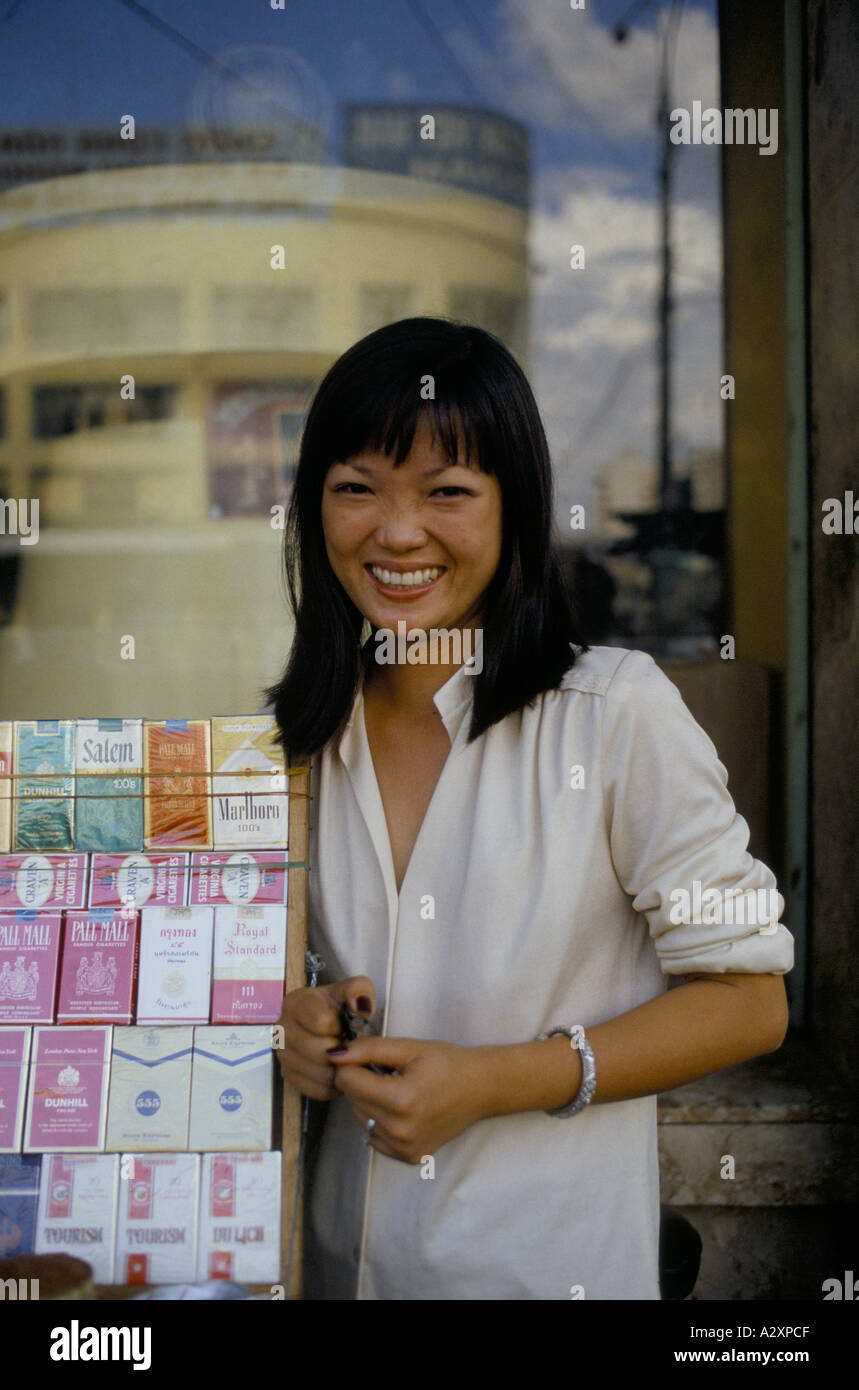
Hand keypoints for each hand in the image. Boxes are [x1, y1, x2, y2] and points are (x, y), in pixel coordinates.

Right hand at [276, 975, 375, 1101]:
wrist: (328, 1023)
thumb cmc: (339, 1007)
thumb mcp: (352, 989)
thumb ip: (358, 991)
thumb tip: (361, 1007)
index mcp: (296, 1003)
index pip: (321, 1023)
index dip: (340, 1027)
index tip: (344, 1024)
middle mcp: (283, 1028)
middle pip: (321, 1052)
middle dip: (342, 1051)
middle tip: (348, 1045)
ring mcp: (283, 1054)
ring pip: (320, 1074)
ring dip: (339, 1070)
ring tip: (346, 1058)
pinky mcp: (288, 1075)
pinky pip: (316, 1090)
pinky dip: (332, 1085)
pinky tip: (337, 1070)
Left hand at [328, 1036, 489, 1162]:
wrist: (481, 1089)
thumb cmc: (447, 1063)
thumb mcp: (409, 1047)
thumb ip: (368, 1049)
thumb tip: (333, 1054)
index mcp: (401, 1100)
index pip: (347, 1081)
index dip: (353, 1064)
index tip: (369, 1057)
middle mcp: (400, 1130)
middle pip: (352, 1100)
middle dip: (361, 1082)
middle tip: (388, 1072)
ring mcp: (404, 1148)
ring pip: (361, 1119)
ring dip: (369, 1102)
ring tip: (397, 1089)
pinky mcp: (409, 1157)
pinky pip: (375, 1137)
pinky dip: (380, 1121)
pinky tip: (401, 1109)